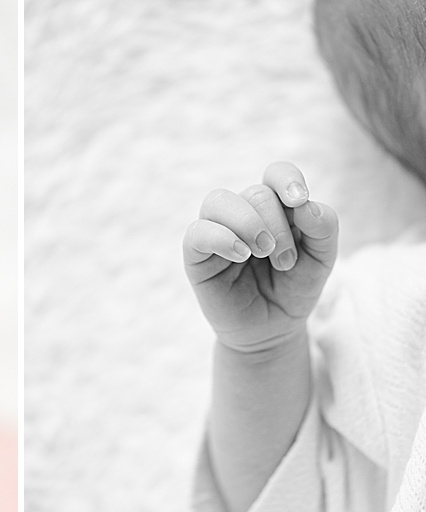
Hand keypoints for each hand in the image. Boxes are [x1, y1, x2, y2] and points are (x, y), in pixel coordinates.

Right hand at [183, 162, 337, 352]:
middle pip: (256, 193)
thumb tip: (304, 204)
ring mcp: (216, 231)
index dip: (287, 179)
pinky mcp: (196, 255)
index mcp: (274, 207)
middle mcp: (242, 213)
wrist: (273, 330)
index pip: (275, 173)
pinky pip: (198, 231)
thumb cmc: (294, 290)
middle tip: (285, 262)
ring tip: (262, 254)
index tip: (299, 200)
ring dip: (249, 224)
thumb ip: (323, 227)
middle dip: (278, 226)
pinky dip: (221, 238)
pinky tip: (240, 255)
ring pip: (219, 201)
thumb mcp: (322, 259)